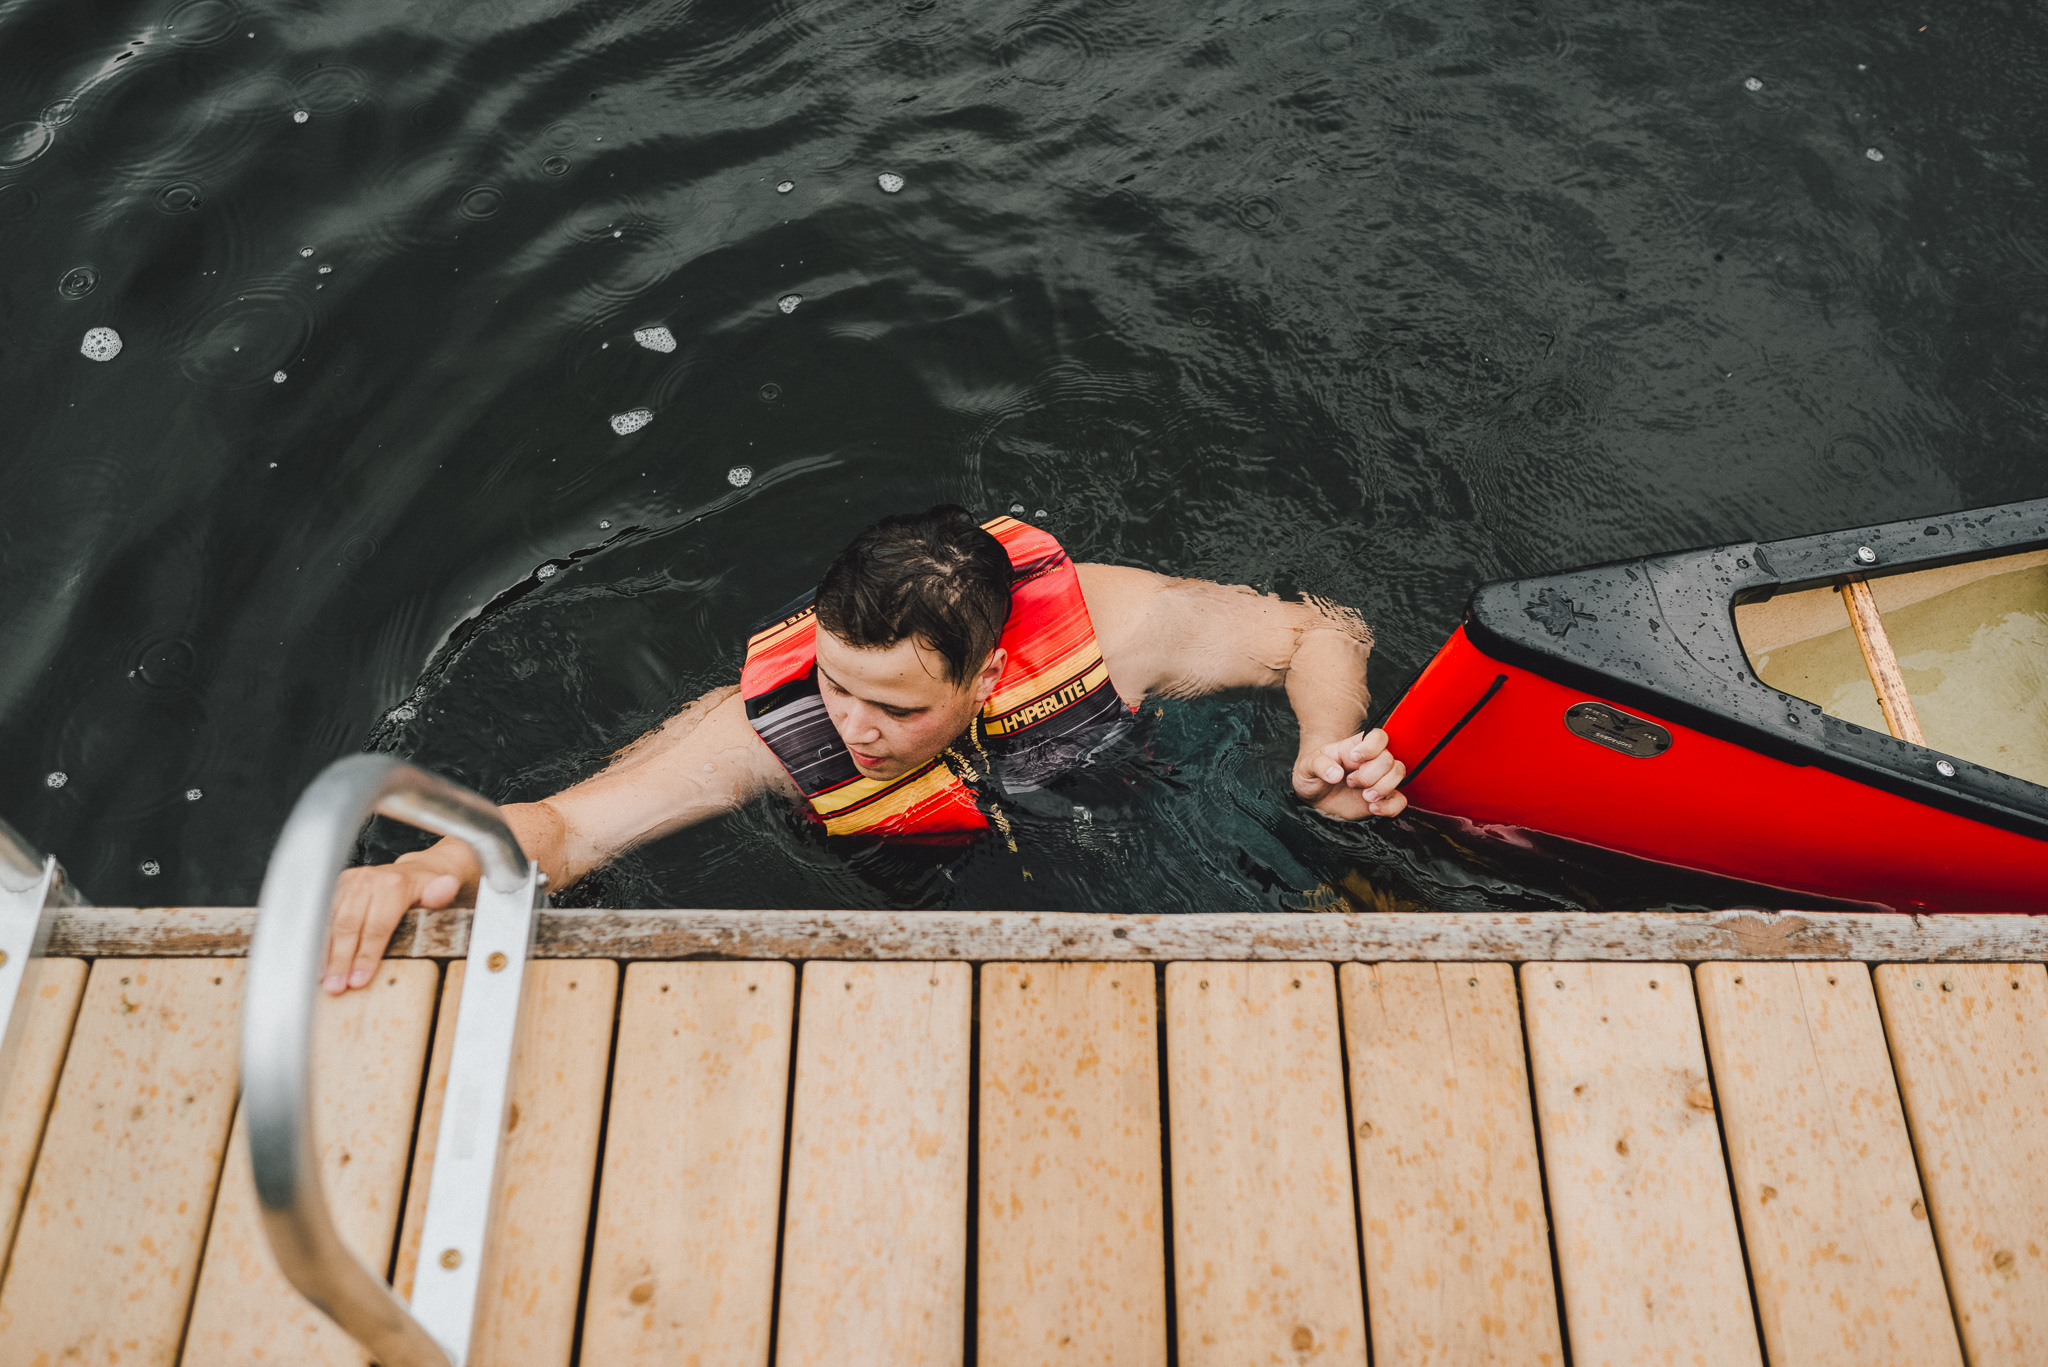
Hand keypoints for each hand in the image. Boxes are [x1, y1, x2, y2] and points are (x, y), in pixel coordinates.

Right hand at [322, 863, 463, 994]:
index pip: (377, 926)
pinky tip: (321, 964)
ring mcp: (351, 881)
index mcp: (395, 884)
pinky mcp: (338, 886)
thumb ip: (440, 895)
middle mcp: (369, 879)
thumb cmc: (429, 888)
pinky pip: (325, 917)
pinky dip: (322, 942)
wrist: (419, 869)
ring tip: (326, 981)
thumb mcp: (443, 891)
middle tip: (336, 987)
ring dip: (327, 954)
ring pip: (332, 922)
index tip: (359, 980)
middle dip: (341, 960)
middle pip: (349, 925)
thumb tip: (446, 888)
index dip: (366, 956)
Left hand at [1291, 728, 1408, 820]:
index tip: (1354, 758)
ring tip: (1364, 796)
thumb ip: (1319, 765)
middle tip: (1351, 782)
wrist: (1315, 798)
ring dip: (1382, 788)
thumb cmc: (1313, 776)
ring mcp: (1380, 779)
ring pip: (1398, 774)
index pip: (1378, 737)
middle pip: (1389, 759)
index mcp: (1356, 747)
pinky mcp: (1383, 798)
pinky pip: (1400, 801)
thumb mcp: (1307, 766)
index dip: (1371, 747)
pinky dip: (1390, 806)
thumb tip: (1335, 774)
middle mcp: (1372, 760)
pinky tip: (1373, 808)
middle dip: (1370, 774)